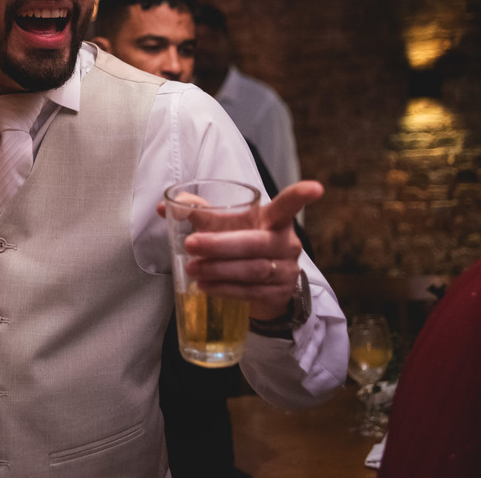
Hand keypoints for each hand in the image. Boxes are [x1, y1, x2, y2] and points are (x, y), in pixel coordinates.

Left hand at [183, 180, 324, 319]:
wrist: (264, 285)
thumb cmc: (241, 244)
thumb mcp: (225, 225)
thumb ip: (198, 212)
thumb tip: (164, 206)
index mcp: (274, 220)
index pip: (289, 205)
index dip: (300, 196)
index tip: (315, 188)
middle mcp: (285, 243)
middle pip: (255, 243)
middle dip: (220, 245)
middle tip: (190, 244)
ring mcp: (286, 269)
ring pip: (252, 270)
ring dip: (218, 269)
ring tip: (192, 269)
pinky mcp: (279, 293)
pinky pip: (250, 291)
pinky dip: (224, 288)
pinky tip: (205, 286)